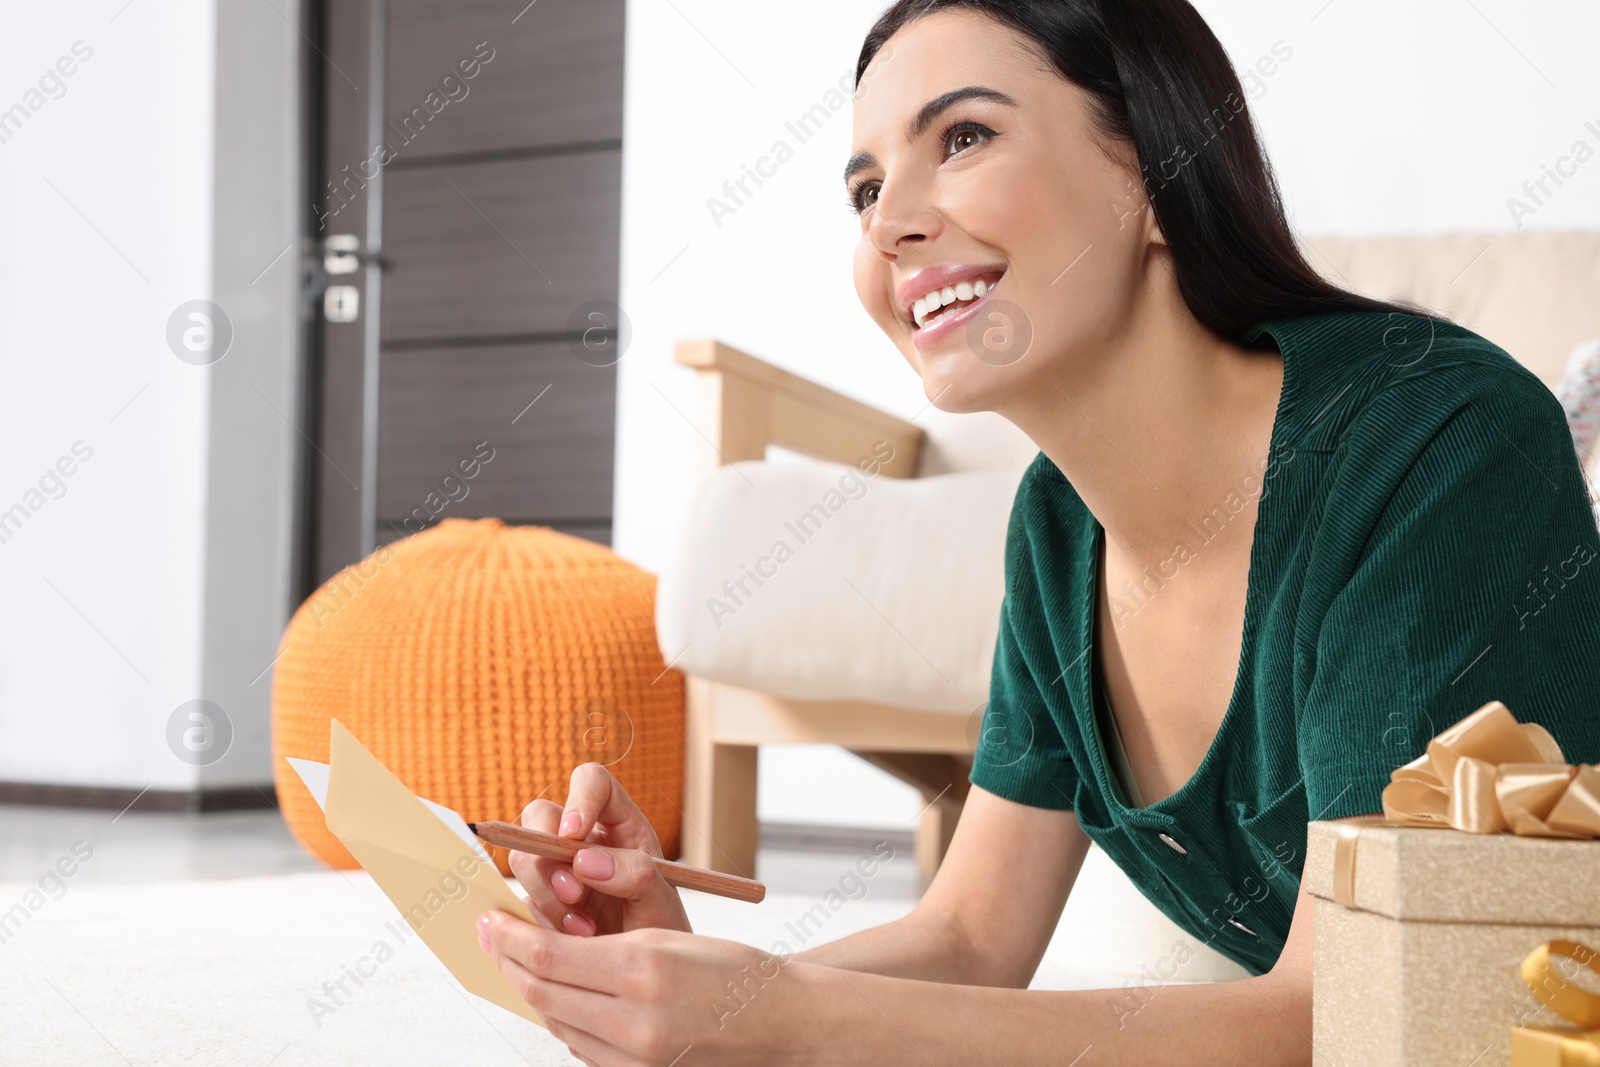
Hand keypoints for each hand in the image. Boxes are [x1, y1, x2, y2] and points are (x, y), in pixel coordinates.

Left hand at [478, 911, 811, 1065]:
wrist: (782, 1023)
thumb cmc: (735, 970)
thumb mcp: (670, 937)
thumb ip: (606, 945)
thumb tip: (541, 945)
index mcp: (645, 969)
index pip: (549, 955)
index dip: (510, 936)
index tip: (489, 918)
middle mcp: (635, 1021)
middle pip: (543, 992)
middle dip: (509, 961)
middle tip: (489, 935)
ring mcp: (635, 1058)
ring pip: (557, 1021)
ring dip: (531, 990)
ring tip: (517, 960)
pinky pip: (582, 1046)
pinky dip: (563, 1017)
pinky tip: (558, 995)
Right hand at [510, 762, 692, 936]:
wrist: (646, 978)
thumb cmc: (661, 930)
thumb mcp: (661, 901)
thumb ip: (635, 874)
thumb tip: (585, 860)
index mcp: (619, 824)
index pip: (592, 782)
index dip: (578, 798)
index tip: (572, 835)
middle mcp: (582, 840)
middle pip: (540, 817)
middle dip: (549, 856)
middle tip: (574, 894)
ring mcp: (556, 870)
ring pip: (523, 858)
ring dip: (546, 894)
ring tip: (583, 929)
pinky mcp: (538, 902)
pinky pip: (518, 899)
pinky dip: (538, 922)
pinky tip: (568, 939)